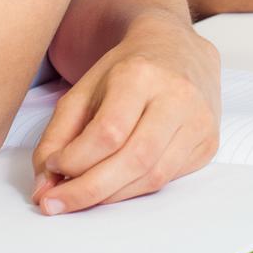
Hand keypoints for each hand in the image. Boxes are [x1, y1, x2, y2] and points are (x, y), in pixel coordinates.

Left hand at [30, 16, 219, 214]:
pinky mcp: (209, 142)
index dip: (75, 159)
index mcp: (142, 74)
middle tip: (55, 203)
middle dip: (89, 190)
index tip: (52, 168)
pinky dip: (135, 189)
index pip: (108, 131)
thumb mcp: (83, 91)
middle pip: (134, 159)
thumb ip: (57, 137)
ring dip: (110, 196)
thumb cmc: (126, 71)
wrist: (177, 49)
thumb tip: (43, 188)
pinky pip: (169, 179)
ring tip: (82, 196)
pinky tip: (115, 184)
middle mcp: (178, 95)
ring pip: (153, 177)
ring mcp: (199, 120)